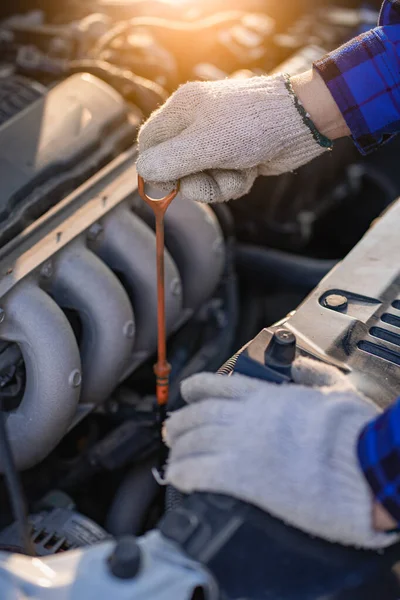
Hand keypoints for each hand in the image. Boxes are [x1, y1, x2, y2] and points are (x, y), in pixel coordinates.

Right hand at [136, 74, 327, 202]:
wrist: (302, 123)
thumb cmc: (252, 125)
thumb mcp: (203, 144)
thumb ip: (167, 161)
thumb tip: (144, 174)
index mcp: (182, 110)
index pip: (149, 142)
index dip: (154, 166)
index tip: (167, 183)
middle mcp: (196, 125)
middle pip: (174, 168)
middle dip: (194, 180)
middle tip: (211, 174)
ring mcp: (217, 143)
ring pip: (199, 180)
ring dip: (219, 184)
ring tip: (238, 169)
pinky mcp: (234, 158)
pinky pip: (221, 182)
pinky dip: (235, 183)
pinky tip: (250, 170)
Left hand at [164, 357, 398, 547]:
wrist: (364, 464)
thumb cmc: (355, 431)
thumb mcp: (335, 389)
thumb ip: (312, 374)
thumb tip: (299, 365)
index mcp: (268, 396)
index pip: (219, 385)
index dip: (196, 387)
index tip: (186, 391)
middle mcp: (248, 416)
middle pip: (198, 414)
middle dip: (180, 422)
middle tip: (171, 430)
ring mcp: (242, 444)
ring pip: (193, 441)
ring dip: (178, 450)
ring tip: (172, 457)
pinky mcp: (242, 476)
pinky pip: (199, 472)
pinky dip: (182, 474)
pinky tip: (177, 478)